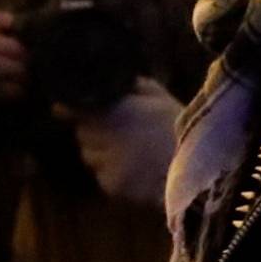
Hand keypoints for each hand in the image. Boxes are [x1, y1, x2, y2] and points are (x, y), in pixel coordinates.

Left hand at [72, 79, 180, 205]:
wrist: (199, 170)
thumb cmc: (180, 128)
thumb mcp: (159, 96)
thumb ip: (130, 86)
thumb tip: (105, 76)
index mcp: (117, 110)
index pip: (76, 109)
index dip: (68, 108)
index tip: (62, 108)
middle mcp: (107, 136)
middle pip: (82, 133)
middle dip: (91, 132)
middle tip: (113, 132)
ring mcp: (108, 163)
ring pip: (89, 156)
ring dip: (99, 153)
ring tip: (126, 153)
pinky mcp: (112, 185)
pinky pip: (101, 176)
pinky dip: (111, 174)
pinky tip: (132, 171)